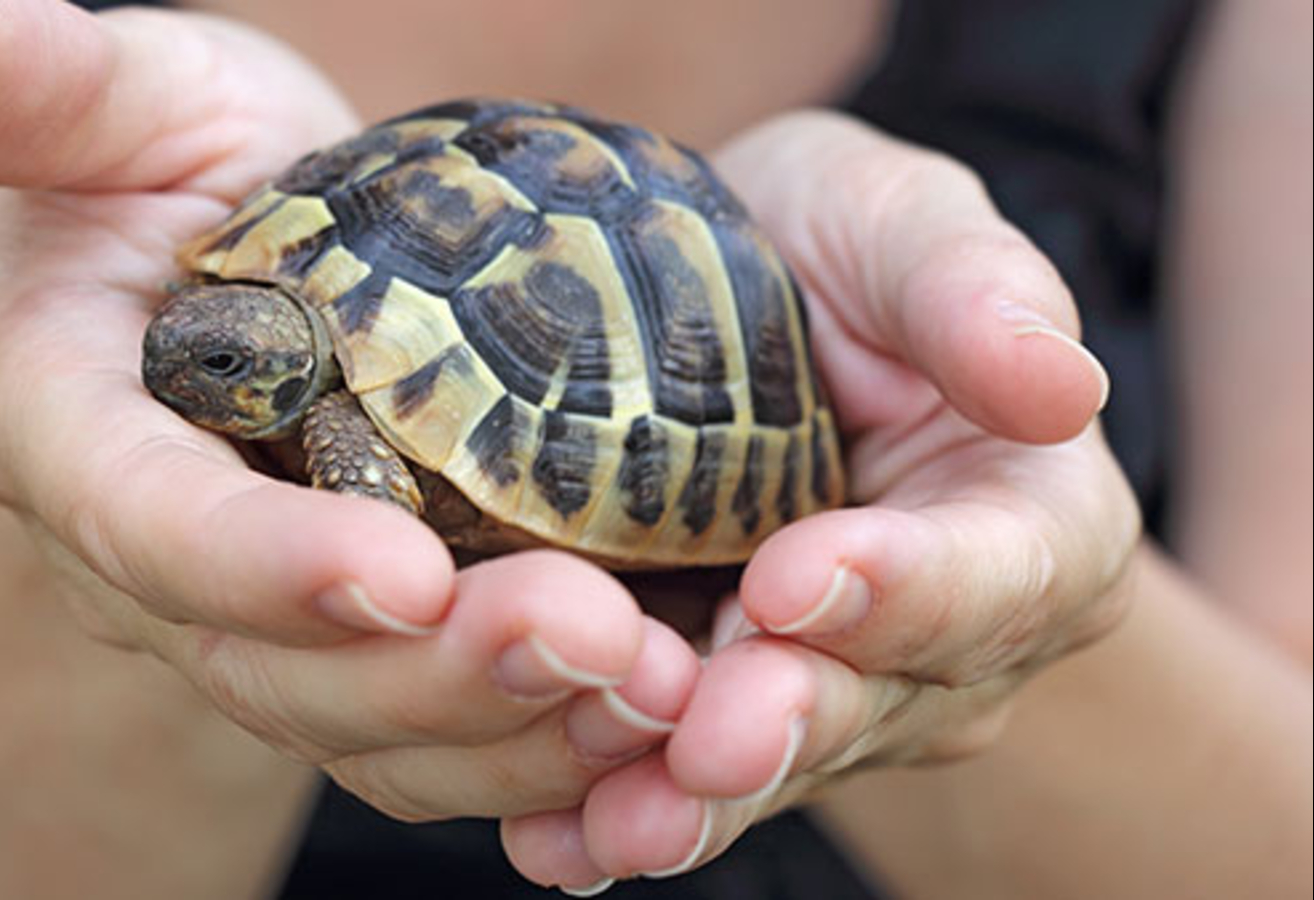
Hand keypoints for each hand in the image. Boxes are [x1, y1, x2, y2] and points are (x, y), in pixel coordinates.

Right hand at [0, 0, 696, 822]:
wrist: (241, 275)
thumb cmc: (175, 172)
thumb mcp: (130, 108)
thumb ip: (46, 90)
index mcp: (63, 426)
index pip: (143, 519)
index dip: (257, 564)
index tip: (404, 574)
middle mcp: (146, 558)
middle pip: (271, 664)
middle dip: (429, 672)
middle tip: (596, 641)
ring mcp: (249, 621)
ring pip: (363, 726)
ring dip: (507, 725)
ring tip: (651, 689)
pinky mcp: (342, 650)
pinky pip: (427, 732)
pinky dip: (531, 738)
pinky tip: (642, 710)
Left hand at [503, 111, 1140, 889]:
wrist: (731, 297)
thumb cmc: (832, 248)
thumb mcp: (904, 228)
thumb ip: (975, 294)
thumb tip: (1060, 386)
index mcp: (1026, 522)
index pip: (995, 573)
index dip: (906, 589)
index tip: (799, 578)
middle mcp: (943, 638)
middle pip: (872, 698)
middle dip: (781, 723)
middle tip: (708, 743)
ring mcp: (831, 687)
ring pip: (766, 760)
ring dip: (688, 800)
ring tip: (615, 826)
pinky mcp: (722, 706)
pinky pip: (675, 771)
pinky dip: (609, 803)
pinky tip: (552, 839)